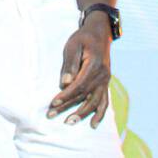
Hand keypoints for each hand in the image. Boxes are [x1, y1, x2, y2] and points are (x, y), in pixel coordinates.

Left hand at [47, 13, 113, 127]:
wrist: (100, 33)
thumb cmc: (83, 38)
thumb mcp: (73, 45)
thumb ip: (70, 63)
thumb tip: (65, 83)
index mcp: (94, 65)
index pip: (78, 85)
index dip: (65, 95)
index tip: (52, 102)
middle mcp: (102, 75)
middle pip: (84, 95)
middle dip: (67, 106)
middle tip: (52, 115)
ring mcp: (105, 81)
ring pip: (94, 102)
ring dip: (82, 114)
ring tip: (69, 122)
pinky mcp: (105, 83)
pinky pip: (104, 102)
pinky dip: (100, 114)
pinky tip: (93, 124)